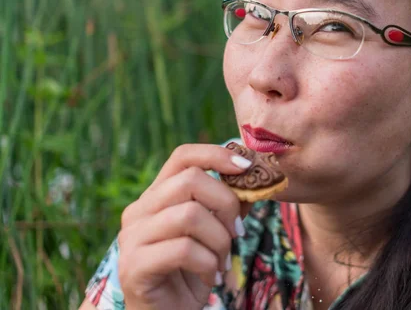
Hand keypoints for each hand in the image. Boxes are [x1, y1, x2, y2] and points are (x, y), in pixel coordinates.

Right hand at [117, 144, 252, 309]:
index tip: (246, 166)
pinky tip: (211, 278)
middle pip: (191, 180)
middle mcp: (139, 210)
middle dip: (226, 204)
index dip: (216, 154)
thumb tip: (255, 179)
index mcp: (157, 196)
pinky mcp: (134, 266)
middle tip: (237, 232)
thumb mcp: (214, 234)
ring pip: (190, 214)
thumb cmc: (192, 273)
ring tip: (222, 261)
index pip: (182, 156)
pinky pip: (184, 249)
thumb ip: (228, 206)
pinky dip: (209, 264)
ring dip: (219, 240)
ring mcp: (132, 237)